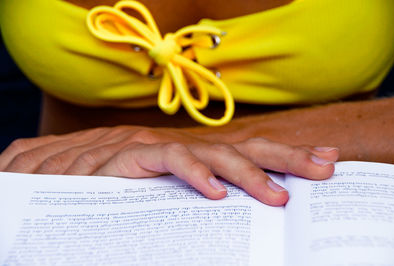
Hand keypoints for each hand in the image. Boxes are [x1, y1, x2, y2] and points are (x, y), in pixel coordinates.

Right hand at [0, 126, 338, 205]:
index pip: (251, 154)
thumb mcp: (173, 203)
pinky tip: (216, 194)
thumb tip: (241, 216)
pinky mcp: (133, 157)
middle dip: (286, 156)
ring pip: (214, 153)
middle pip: (245, 148)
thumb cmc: (124, 196)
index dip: (286, 157)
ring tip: (280, 196)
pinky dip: (194, 174)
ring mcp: (161, 152)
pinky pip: (169, 161)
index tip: (322, 163)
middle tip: (324, 167)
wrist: (65, 181)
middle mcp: (187, 152)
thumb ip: (202, 205)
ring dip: (248, 172)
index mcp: (201, 163)